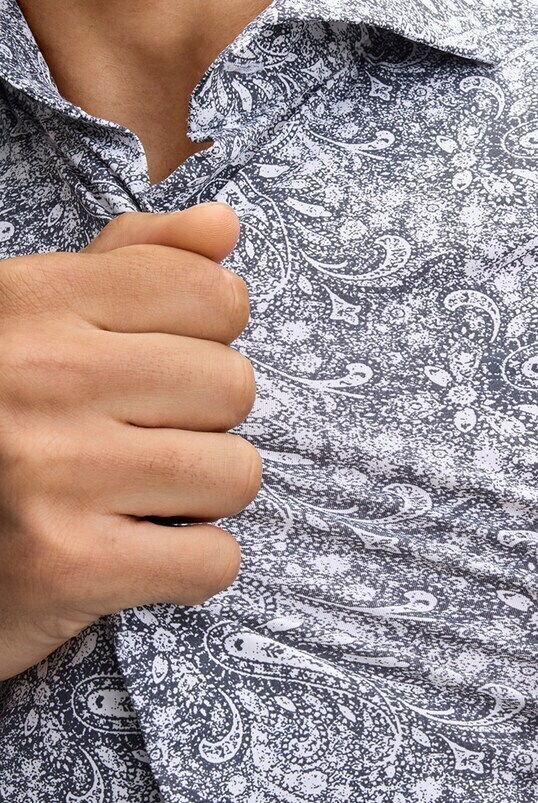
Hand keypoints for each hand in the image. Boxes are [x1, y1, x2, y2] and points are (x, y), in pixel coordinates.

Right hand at [0, 202, 260, 681]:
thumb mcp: (30, 325)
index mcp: (29, 302)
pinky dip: (193, 568)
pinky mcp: (69, 564)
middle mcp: (39, 376)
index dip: (208, 338)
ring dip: (204, 498)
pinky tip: (137, 555)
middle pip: (232, 385)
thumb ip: (128, 268)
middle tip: (140, 442)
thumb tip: (223, 225)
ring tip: (139, 498)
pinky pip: (215, 560)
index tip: (163, 368)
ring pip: (235, 473)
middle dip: (203, 423)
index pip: (210, 293)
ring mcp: (54, 472)